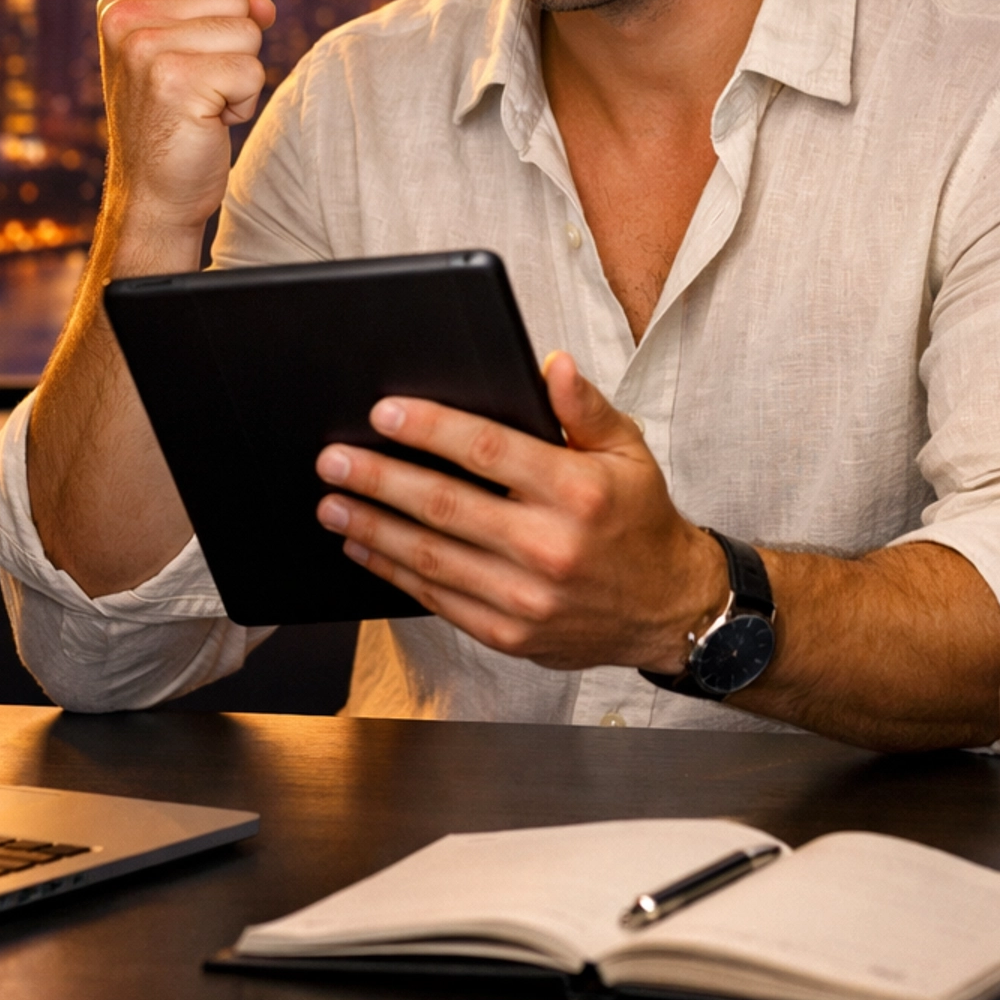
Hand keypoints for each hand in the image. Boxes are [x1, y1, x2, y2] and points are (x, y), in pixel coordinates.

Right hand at [97, 0, 275, 248]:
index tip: (185, 62)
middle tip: (195, 88)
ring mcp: (145, 48)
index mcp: (119, 1)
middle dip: (232, 47)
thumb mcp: (190, 45)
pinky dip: (242, 104)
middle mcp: (124, 18)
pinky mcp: (176, 81)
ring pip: (248, 33)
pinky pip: (253, 72)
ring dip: (239, 76)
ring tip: (200, 105)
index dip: (219, 18)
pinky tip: (207, 123)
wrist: (153, 194)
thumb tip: (263, 2)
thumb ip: (227, 3)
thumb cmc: (176, 117)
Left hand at [313, 353, 726, 671]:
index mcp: (577, 491)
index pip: (487, 450)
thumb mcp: (628, 450)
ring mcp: (526, 598)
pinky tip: (363, 546)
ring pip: (430, 557)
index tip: (384, 411)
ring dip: (372, 526)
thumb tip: (551, 364)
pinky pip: (439, 598)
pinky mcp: (510, 634)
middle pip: (444, 505)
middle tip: (333, 459)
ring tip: (331, 501)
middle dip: (379, 478)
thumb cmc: (640, 520)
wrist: (668, 609)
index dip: (430, 428)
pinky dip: (393, 571)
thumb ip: (585, 407)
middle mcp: (549, 546)